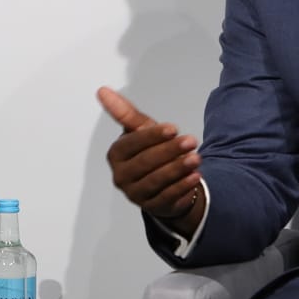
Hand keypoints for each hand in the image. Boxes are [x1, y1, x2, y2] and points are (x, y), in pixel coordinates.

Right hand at [97, 86, 204, 235]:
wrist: (161, 180)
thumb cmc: (149, 150)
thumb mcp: (140, 130)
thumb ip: (124, 112)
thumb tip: (102, 90)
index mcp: (116, 154)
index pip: (132, 144)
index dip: (152, 136)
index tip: (173, 128)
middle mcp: (121, 176)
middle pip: (145, 163)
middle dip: (169, 151)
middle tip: (191, 141)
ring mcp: (135, 194)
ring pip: (157, 181)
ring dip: (178, 169)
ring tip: (197, 158)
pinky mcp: (152, 208)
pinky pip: (167, 197)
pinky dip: (182, 187)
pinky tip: (195, 176)